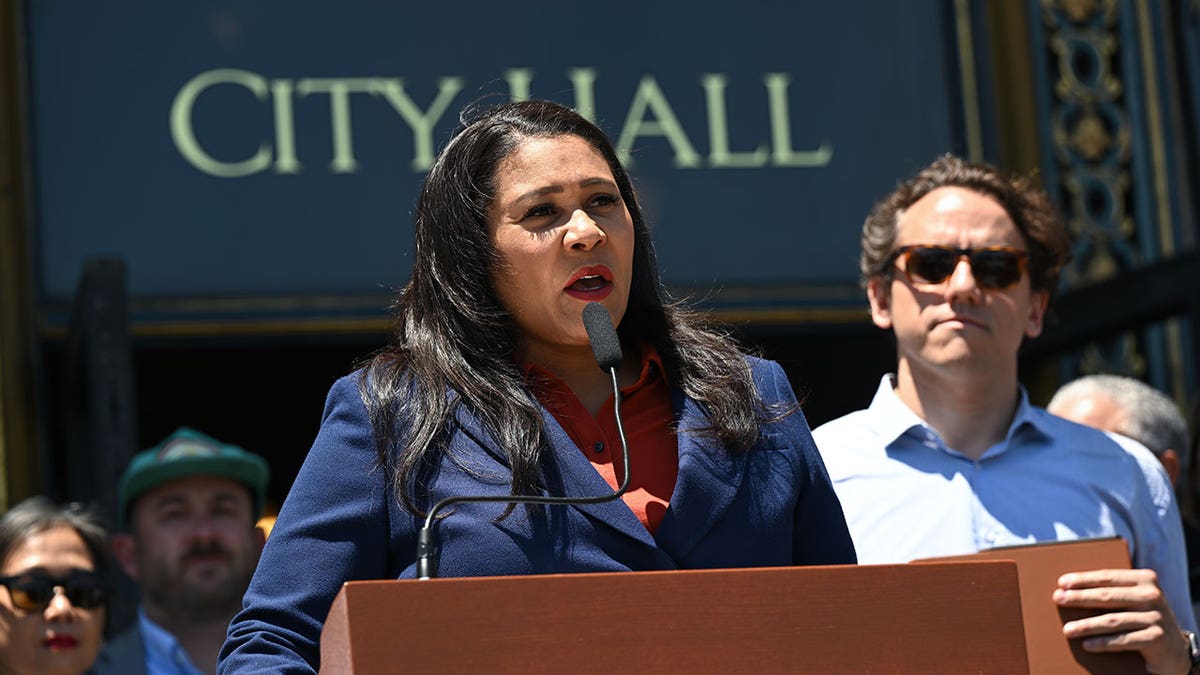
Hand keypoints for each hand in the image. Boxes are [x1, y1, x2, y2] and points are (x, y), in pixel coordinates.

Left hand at [1054, 568, 1190, 674]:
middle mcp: (1152, 595)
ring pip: (1113, 620)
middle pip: (1107, 596)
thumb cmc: (1143, 619)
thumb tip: (1069, 589)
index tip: (1062, 582)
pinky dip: (1103, 643)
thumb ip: (1112, 591)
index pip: (1108, 577)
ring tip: (1067, 629)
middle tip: (1058, 599)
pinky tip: (1087, 645)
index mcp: (1145, 579)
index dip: (1083, 579)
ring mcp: (1156, 617)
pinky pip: (1123, 640)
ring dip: (1087, 625)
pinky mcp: (1157, 638)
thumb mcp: (1133, 600)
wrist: (1175, 649)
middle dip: (1080, 598)